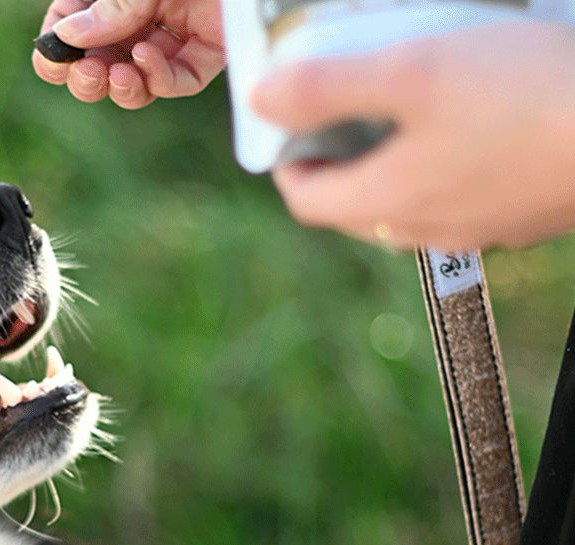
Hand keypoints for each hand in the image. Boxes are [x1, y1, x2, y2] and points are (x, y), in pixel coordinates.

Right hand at [32, 0, 224, 108]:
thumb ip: (113, 4)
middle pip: (103, 62)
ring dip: (121, 86)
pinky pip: (179, 79)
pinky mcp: (212, 49)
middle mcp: (143, 11)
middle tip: (87, 74)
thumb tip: (68, 37)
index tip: (54, 57)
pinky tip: (149, 58)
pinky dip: (159, 77)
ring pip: (138, 80)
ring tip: (117, 75)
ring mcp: (177, 32)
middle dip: (87, 76)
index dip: (58, 46)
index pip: (74, 25)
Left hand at [252, 21, 574, 249]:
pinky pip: (463, 200)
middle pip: (356, 208)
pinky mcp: (523, 217)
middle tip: (342, 116)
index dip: (289, 162)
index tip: (290, 128)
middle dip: (338, 165)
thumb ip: (327, 86)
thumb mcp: (409, 70)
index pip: (308, 201)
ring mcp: (479, 229)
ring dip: (393, 167)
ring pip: (410, 207)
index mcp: (387, 203)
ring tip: (406, 113)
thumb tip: (262, 99)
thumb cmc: (526, 96)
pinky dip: (446, 170)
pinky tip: (473, 127)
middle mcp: (428, 230)